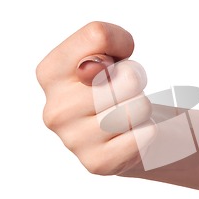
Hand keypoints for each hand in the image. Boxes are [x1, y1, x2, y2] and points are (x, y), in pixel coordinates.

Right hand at [36, 22, 155, 174]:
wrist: (125, 130)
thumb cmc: (115, 85)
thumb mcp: (108, 50)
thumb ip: (102, 39)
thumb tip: (103, 65)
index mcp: (50, 73)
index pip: (97, 35)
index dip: (122, 43)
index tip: (116, 59)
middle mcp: (55, 109)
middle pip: (128, 78)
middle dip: (136, 82)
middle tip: (125, 93)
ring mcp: (73, 140)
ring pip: (139, 107)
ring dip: (143, 107)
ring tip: (127, 113)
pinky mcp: (97, 163)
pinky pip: (145, 134)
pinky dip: (148, 130)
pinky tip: (130, 134)